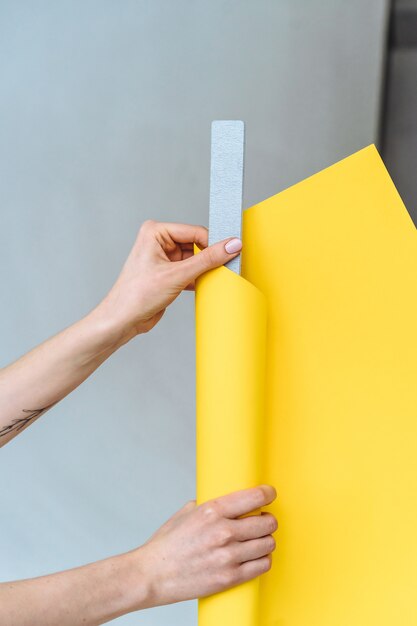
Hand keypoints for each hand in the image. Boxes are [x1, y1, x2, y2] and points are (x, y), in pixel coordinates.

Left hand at [96, 220, 242, 342]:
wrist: (123, 320)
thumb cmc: (136, 295)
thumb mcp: (177, 275)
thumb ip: (207, 260)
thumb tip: (231, 246)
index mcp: (155, 231)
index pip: (194, 231)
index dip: (213, 243)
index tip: (231, 253)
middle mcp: (158, 241)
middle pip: (196, 244)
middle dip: (208, 258)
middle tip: (224, 268)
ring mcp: (163, 257)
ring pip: (195, 259)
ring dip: (204, 270)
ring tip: (211, 279)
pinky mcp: (168, 273)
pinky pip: (191, 270)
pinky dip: (199, 278)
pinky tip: (203, 286)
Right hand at [130, 485, 277, 606]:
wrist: (153, 574)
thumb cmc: (167, 545)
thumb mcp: (185, 513)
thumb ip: (208, 505)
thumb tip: (224, 502)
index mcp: (212, 511)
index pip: (254, 497)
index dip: (267, 494)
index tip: (270, 494)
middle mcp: (223, 532)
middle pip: (267, 522)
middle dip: (267, 520)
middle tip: (263, 521)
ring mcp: (228, 556)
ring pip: (268, 544)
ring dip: (266, 541)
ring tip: (258, 540)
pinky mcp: (230, 577)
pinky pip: (262, 565)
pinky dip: (263, 560)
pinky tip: (255, 557)